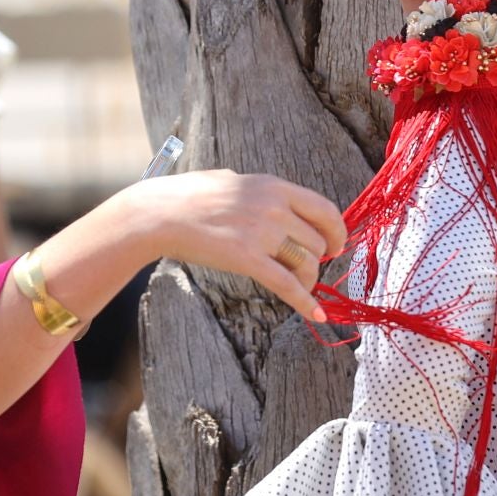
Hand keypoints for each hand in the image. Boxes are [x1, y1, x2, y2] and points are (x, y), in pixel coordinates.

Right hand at [114, 170, 346, 320]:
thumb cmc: (188, 196)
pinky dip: (306, 303)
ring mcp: (262, 233)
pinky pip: (288, 285)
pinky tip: (316, 315)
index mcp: (272, 186)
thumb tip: (272, 200)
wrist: (160, 213)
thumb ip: (257, 191)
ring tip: (301, 286)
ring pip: (306, 263)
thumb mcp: (231, 180)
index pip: (324, 208)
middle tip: (307, 267)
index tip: (336, 244)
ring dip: (308, 279)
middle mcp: (273, 207)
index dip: (337, 230)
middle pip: (317, 240)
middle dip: (317, 258)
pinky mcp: (248, 259)